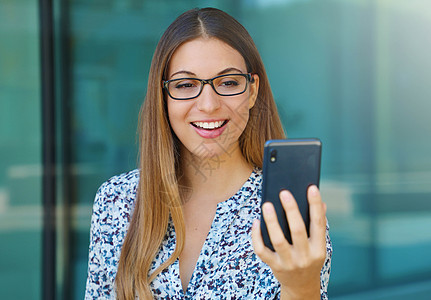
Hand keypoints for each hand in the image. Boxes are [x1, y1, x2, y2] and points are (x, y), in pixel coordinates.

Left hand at [251, 185, 326, 299]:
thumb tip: (319, 202)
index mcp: (319, 248)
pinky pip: (262, 250)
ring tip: (266, 205)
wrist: (302, 286)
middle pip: (298, 230)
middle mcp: (305, 256)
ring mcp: (289, 263)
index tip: (311, 188)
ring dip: (271, 222)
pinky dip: (257, 236)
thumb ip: (318, 224)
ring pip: (278, 240)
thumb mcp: (318, 245)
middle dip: (291, 210)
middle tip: (284, 192)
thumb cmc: (309, 258)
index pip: (319, 223)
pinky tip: (256, 222)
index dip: (316, 205)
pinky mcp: (274, 266)